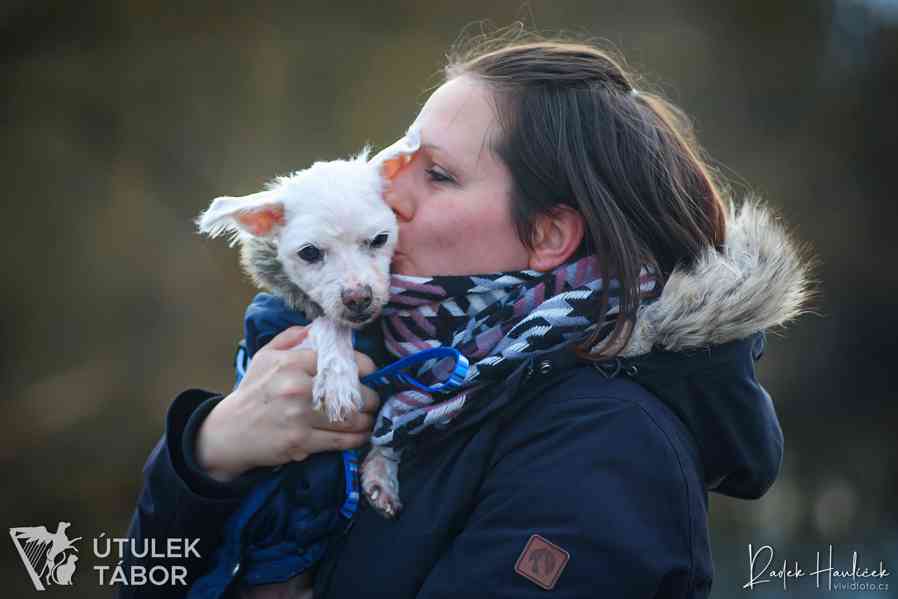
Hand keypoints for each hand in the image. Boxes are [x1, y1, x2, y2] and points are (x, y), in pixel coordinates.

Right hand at [196, 326, 380, 481]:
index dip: (363, 367)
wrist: (229, 431)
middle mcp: (296, 388)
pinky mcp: (300, 443)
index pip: (338, 361)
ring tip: (371, 416)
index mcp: (290, 363)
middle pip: (349, 391)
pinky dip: (357, 438)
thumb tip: (318, 327)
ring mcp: (298, 417)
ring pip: (349, 418)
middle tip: (373, 398)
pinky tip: (362, 434)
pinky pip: (339, 440)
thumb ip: (291, 337)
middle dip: (369, 396)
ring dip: (367, 419)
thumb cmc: (253, 391)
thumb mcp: (265, 356)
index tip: (369, 372)